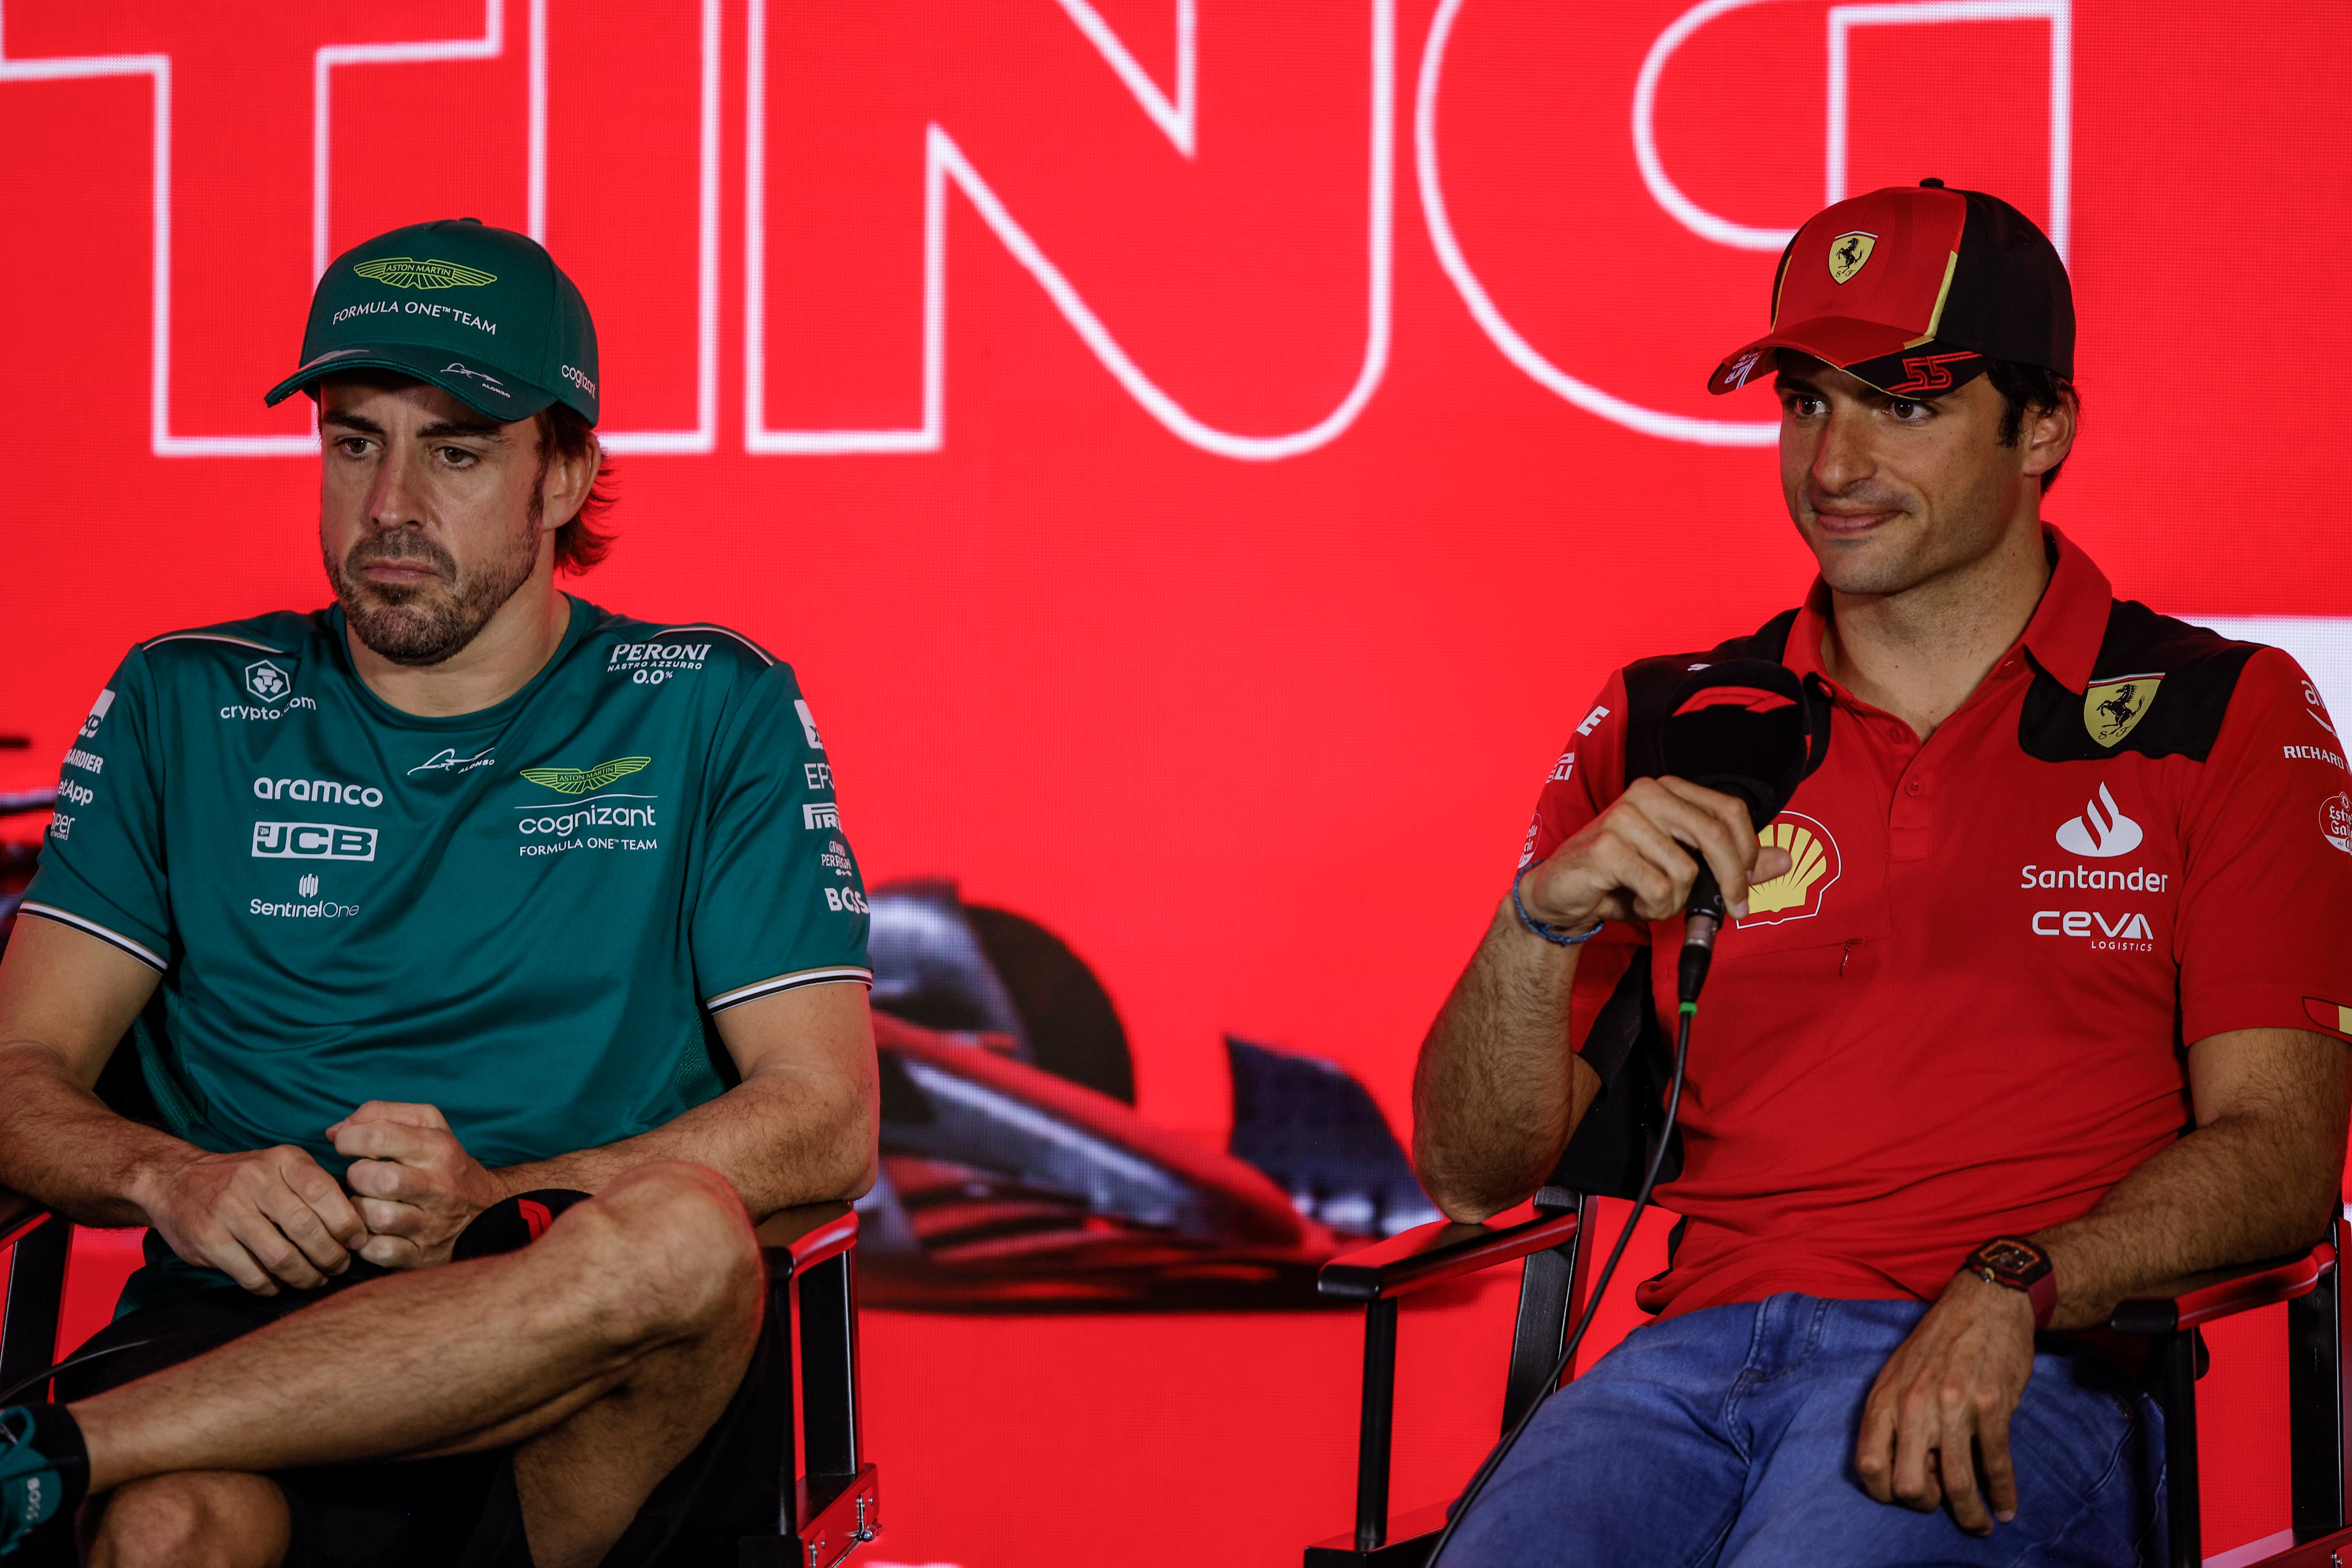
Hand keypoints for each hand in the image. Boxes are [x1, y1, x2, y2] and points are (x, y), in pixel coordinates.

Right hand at [135, 1145, 366, 1295]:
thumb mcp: (282, 1167)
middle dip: (330, 1255)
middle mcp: (255, 1180)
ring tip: (315, 1280)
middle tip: (339, 1267)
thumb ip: (316, 1188)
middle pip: (306, 1228)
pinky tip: (280, 1285)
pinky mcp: (208, 1240)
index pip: (325, 1192)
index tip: (358, 1242)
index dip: (347, 1223)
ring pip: (281, 1256)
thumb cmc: (245, 1180)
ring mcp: (228, 1210)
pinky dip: (272, 1286)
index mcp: (282, 1160)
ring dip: (305, 1276)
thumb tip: (359, 1227)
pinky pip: (252, 1274)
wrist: (175, 1180)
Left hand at [329, 1102, 501, 1268]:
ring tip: (367, 1204)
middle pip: (379, 1179)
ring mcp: (432, 1224)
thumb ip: (381, 1115)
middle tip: (361, 1177)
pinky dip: (365, 1243)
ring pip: (377, 1217)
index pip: (381, 1135)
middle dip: (356, 1176)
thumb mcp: (427, 1125)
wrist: (487, 1210)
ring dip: (359, 1211)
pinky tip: (371, 1231)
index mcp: (439, 1148)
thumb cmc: (443, 1163)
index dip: (350, 1139)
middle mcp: (440, 1186)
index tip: (346, 1145)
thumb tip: (336, 1130)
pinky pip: (379, 1252)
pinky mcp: (422, 1256)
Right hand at [1519, 777, 1791, 930]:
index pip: (1729, 810)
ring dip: (1675, 901)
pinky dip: (1653, 907)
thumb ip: (1730, 864)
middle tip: (1734, 910)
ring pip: (1685, 870)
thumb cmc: (1621, 880)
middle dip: (1731, 879)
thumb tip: (1784, 859)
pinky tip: (1632, 900)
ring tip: (1650, 898)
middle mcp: (1646, 794)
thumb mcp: (1681, 871)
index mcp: (1667, 791)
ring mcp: (1624, 817)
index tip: (1746, 885)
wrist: (1559, 896)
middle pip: (1715, 834)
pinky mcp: (1606, 847)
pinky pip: (1658, 888)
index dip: (1749, 849)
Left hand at [1855, 1270, 2038, 1533]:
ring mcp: (1954, 1407)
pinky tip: (2006, 1508)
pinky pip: (1995, 1465)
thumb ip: (1894, 1417)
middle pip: (1908, 1484)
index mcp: (1885, 1399)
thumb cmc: (1937, 1343)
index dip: (1883, 1492)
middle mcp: (1914, 1406)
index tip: (1903, 1497)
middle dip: (1926, 1507)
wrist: (1983, 1304)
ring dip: (1970, 1515)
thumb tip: (1906, 1466)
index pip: (1867, 1464)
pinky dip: (2003, 1494)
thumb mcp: (1899, 1375)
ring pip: (1957, 1483)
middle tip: (1942, 1508)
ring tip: (1980, 1525)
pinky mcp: (1992, 1407)